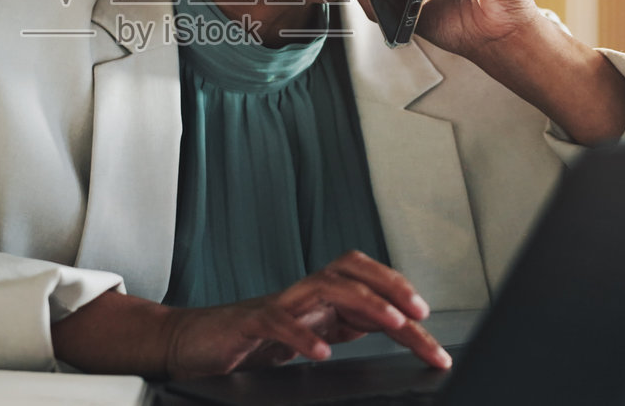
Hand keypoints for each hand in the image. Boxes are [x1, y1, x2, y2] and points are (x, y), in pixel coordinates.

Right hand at [160, 250, 451, 378]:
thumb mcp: (309, 334)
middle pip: (353, 271)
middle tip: (420, 315)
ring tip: (392, 323)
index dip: (404, 302)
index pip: (369, 288)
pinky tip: (322, 353)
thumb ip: (346, 325)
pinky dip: (302, 336)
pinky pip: (279, 321)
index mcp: (320, 298)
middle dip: (392, 288)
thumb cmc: (250, 340)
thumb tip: (395, 327)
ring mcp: (277, 304)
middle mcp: (303, 294)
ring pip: (326, 287)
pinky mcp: (250, 321)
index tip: (432, 330)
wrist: (193, 344)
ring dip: (364, 302)